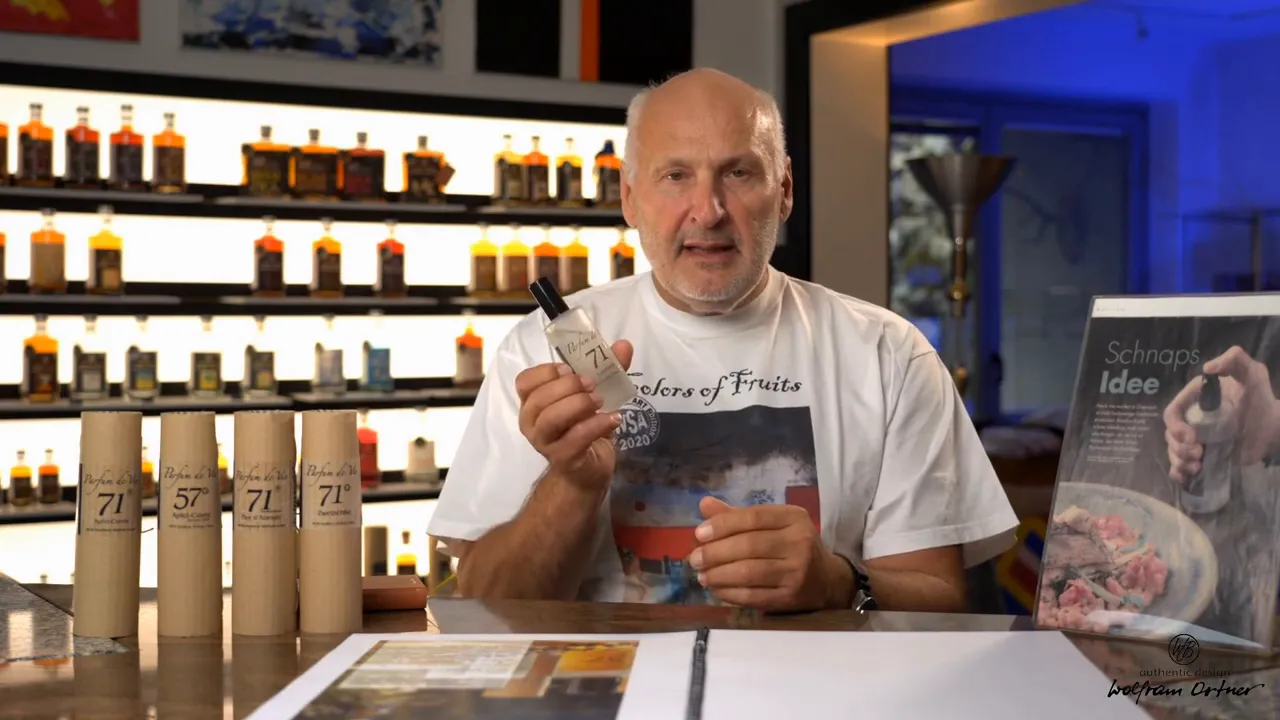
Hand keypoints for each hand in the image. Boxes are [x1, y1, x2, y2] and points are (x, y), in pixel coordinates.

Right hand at [515, 340, 633, 488]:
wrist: (587, 470)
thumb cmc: (584, 428)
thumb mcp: (595, 395)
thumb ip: (607, 369)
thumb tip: (624, 345)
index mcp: (533, 403)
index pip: (524, 381)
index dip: (545, 372)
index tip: (568, 369)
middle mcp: (532, 422)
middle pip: (539, 398)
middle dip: (568, 386)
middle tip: (593, 385)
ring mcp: (544, 442)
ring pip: (551, 418)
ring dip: (578, 404)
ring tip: (600, 400)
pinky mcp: (563, 458)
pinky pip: (576, 437)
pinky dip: (597, 424)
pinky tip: (614, 419)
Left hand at [687, 497, 847, 611]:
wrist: (827, 580)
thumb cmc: (792, 546)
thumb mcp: (772, 524)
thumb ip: (738, 516)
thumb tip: (703, 505)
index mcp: (793, 517)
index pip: (753, 517)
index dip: (722, 525)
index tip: (699, 534)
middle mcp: (799, 542)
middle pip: (749, 546)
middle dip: (715, 553)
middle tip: (694, 559)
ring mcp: (797, 571)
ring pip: (749, 572)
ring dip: (719, 575)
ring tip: (702, 576)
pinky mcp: (791, 597)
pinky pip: (754, 596)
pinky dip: (730, 593)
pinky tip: (717, 590)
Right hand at [1163, 346, 1279, 482]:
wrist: (1273, 428)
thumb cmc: (1261, 400)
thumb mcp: (1253, 374)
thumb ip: (1235, 360)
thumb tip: (1208, 368)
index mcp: (1194, 401)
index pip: (1172, 413)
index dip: (1175, 426)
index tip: (1191, 437)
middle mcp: (1191, 420)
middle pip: (1170, 435)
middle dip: (1178, 448)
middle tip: (1198, 454)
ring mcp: (1196, 440)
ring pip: (1173, 452)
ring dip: (1179, 461)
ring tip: (1197, 467)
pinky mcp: (1203, 457)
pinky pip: (1180, 467)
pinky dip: (1178, 473)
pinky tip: (1187, 477)